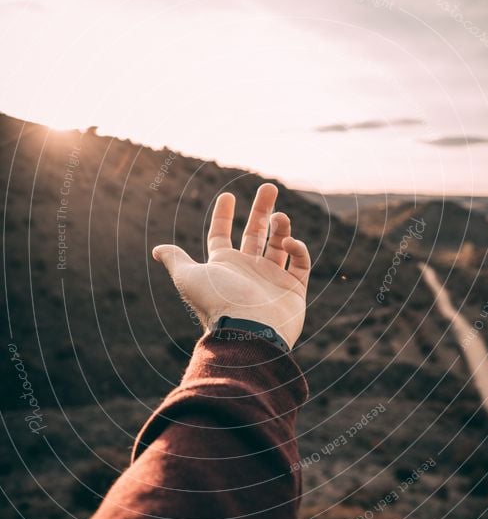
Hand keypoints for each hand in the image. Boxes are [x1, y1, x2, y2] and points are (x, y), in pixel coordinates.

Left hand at [153, 183, 310, 348]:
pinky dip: (297, 249)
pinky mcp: (293, 288)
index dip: (223, 215)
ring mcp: (271, 278)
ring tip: (280, 217)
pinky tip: (289, 243)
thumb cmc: (219, 302)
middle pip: (255, 233)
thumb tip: (157, 249)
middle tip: (270, 187)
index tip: (228, 196)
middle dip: (262, 209)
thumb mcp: (189, 278)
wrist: (250, 332)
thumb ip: (176, 261)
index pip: (221, 235)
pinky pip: (300, 262)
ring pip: (280, 245)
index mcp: (224, 265)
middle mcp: (247, 269)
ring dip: (281, 227)